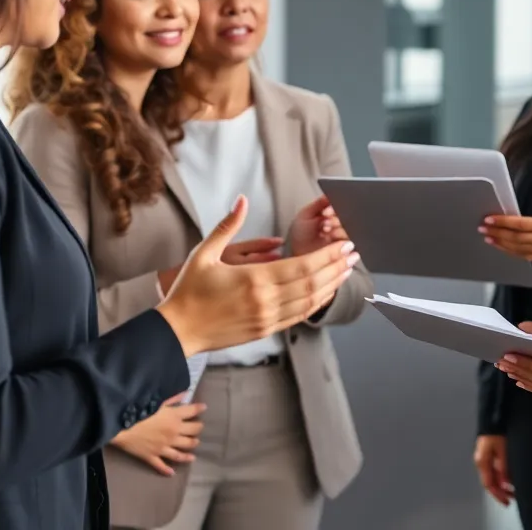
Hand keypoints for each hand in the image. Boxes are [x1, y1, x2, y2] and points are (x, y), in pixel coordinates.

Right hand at [110, 393, 205, 476]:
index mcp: (174, 417)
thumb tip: (186, 393)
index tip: (204, 407)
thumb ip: (173, 398)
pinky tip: (172, 473)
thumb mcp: (157, 400)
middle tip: (198, 429)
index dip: (199, 409)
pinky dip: (167, 470)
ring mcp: (163, 448)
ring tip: (193, 453)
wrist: (121, 425)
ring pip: (181, 453)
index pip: (192, 413)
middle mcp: (173, 434)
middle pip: (191, 434)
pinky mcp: (152, 457)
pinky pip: (161, 466)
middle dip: (197, 431)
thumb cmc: (138, 409)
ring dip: (189, 452)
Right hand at [157, 196, 359, 355]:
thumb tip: (242, 200)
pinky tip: (324, 293)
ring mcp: (266, 318)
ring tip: (346, 272)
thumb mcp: (204, 253)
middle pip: (312, 284)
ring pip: (309, 302)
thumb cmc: (189, 291)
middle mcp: (265, 301)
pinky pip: (297, 316)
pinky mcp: (264, 330)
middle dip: (336, 268)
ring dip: (331, 286)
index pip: (302, 266)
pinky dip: (315, 303)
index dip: (327, 256)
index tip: (343, 246)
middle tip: (353, 254)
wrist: (178, 331)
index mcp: (253, 279)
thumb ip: (227, 225)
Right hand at [473, 435, 514, 505]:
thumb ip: (504, 468)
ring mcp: (483, 457)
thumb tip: (506, 483)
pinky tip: (509, 478)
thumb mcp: (503, 451)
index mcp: (482, 462)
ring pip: (492, 477)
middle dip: (501, 492)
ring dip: (502, 485)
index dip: (498, 495)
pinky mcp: (488, 454)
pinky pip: (494, 470)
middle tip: (512, 498)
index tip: (507, 502)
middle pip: (490, 482)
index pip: (489, 484)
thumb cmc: (496, 431)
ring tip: (513, 490)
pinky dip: (501, 476)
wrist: (492, 417)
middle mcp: (481, 461)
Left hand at [478, 184, 531, 272]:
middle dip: (496, 231)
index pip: (520, 223)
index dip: (503, 221)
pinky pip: (520, 255)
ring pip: (515, 247)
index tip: (489, 218)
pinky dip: (508, 251)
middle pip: (514, 236)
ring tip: (486, 236)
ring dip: (499, 242)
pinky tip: (499, 246)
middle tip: (482, 227)